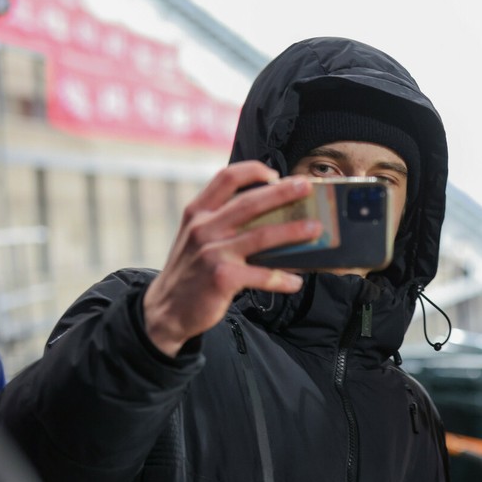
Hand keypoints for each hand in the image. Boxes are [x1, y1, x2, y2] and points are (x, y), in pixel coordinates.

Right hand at [142, 161, 322, 356]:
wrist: (166, 310)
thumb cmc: (190, 271)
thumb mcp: (195, 238)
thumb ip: (220, 221)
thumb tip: (269, 214)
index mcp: (197, 213)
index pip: (226, 178)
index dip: (253, 170)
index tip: (275, 174)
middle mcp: (203, 228)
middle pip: (249, 203)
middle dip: (282, 192)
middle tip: (306, 186)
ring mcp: (211, 253)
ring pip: (261, 236)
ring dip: (292, 231)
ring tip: (315, 229)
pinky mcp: (222, 278)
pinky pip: (261, 274)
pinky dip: (281, 278)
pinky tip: (295, 281)